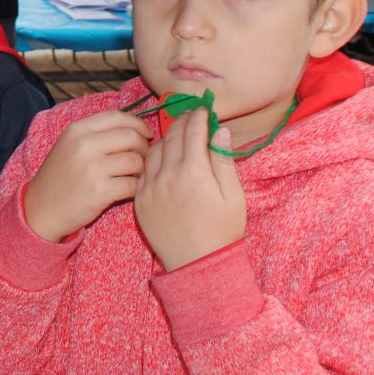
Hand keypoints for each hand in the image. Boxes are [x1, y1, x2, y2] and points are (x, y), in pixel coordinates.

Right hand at [24, 110, 150, 241]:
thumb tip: (135, 130)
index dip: (138, 124)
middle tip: (141, 158)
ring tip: (133, 176)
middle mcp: (84, 145)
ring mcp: (92, 168)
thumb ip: (96, 134)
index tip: (145, 134)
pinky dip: (135, 188)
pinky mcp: (100, 191)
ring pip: (136, 161)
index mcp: (77, 130)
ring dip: (141, 170)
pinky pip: (133, 185)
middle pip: (132, 137)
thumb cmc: (59, 177)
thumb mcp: (69, 145)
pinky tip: (127, 190)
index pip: (118, 117)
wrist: (41, 209)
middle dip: (144, 148)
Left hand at [135, 109, 245, 270]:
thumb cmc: (222, 230)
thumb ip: (224, 160)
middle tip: (191, 116)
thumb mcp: (233, 195)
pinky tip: (162, 158)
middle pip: (172, 136)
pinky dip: (153, 158)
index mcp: (193, 172)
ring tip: (178, 135)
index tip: (204, 110)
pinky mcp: (140, 199)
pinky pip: (144, 169)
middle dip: (183, 122)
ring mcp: (150, 187)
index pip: (193, 131)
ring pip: (154, 150)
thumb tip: (220, 131)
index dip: (199, 117)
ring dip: (166, 138)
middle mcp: (167, 175)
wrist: (197, 264)